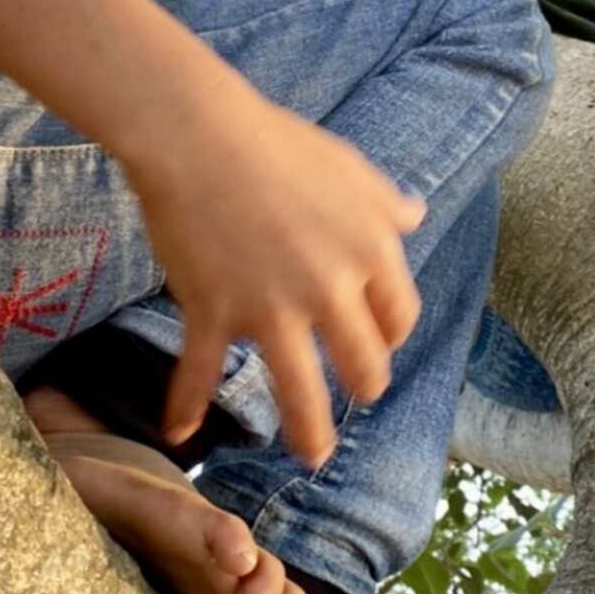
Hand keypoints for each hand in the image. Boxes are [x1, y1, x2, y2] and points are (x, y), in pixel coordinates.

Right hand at [125, 99, 425, 468]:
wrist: (199, 136)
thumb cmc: (276, 141)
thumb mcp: (348, 166)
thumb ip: (384, 201)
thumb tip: (416, 215)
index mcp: (369, 251)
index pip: (398, 316)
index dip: (391, 336)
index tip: (379, 344)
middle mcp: (329, 290)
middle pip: (363, 364)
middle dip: (364, 387)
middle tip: (356, 396)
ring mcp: (271, 309)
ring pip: (300, 392)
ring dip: (309, 432)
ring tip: (312, 457)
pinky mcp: (215, 312)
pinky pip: (201, 371)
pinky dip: (185, 404)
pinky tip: (178, 433)